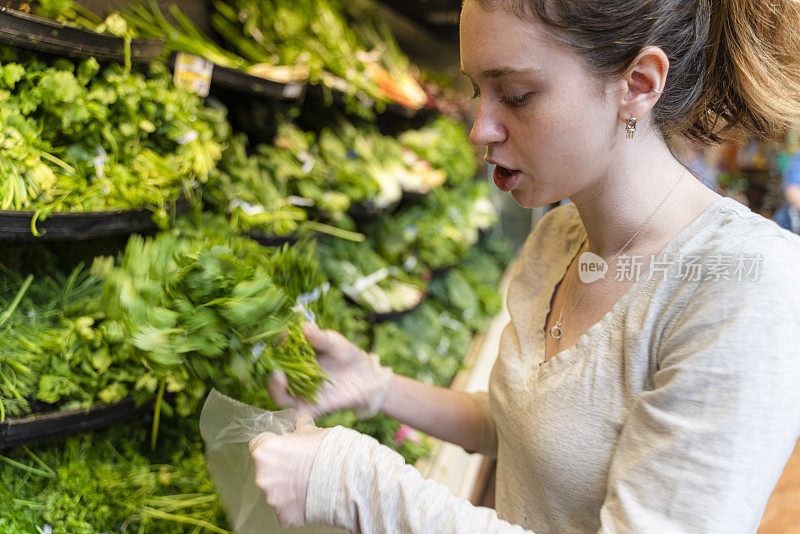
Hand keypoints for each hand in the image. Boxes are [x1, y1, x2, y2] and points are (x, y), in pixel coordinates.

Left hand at [249, 412, 330, 526]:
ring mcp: (272, 498)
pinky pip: (284, 508)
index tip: (283, 446)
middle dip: (278, 466)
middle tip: (298, 464)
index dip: (272, 443)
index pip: (258, 443)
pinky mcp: (284, 515)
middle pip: (264, 469)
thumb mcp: (312, 430)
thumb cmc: (329, 450)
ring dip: (286, 486)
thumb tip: (299, 420)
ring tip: (307, 480)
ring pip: (274, 489)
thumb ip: (299, 425)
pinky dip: (294, 503)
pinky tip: (309, 495)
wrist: (348, 476)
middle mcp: (262, 476)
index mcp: (265, 451)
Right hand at [269, 322, 392, 418]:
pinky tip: (295, 402)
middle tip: (273, 360)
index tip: (281, 336)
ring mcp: (302, 394)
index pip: (279, 352)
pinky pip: (298, 413)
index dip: (276, 344)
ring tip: (278, 377)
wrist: (368, 377)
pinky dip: (293, 410)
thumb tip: (304, 327)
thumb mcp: (336, 343)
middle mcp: (294, 377)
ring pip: (280, 396)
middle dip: (269, 368)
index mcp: (296, 358)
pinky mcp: (313, 409)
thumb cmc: (348, 356)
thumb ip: (321, 338)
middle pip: (274, 376)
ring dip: (275, 388)